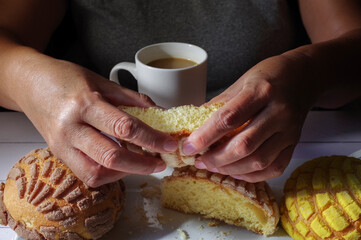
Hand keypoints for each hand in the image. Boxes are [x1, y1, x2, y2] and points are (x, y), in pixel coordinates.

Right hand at [15, 56, 177, 186]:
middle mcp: (71, 128)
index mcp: (84, 104)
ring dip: (124, 173)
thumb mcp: (101, 81)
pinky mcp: (59, 154)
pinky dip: (108, 174)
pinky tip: (120, 165)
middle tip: (160, 163)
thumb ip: (131, 99)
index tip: (168, 144)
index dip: (151, 139)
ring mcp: (62, 144)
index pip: (124, 127)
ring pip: (96, 173)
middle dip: (142, 165)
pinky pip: (85, 174)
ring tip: (141, 164)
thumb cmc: (64, 78)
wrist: (29, 83)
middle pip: (111, 157)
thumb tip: (159, 112)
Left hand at [182, 53, 318, 181]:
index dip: (205, 136)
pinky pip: (275, 168)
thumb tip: (194, 126)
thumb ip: (219, 105)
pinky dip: (253, 175)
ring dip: (231, 169)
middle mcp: (278, 112)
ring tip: (213, 166)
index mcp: (261, 91)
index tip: (188, 147)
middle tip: (199, 160)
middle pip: (244, 145)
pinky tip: (237, 172)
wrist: (304, 75)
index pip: (229, 118)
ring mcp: (289, 130)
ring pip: (259, 160)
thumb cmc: (269, 76)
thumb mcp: (241, 82)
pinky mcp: (295, 143)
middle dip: (216, 158)